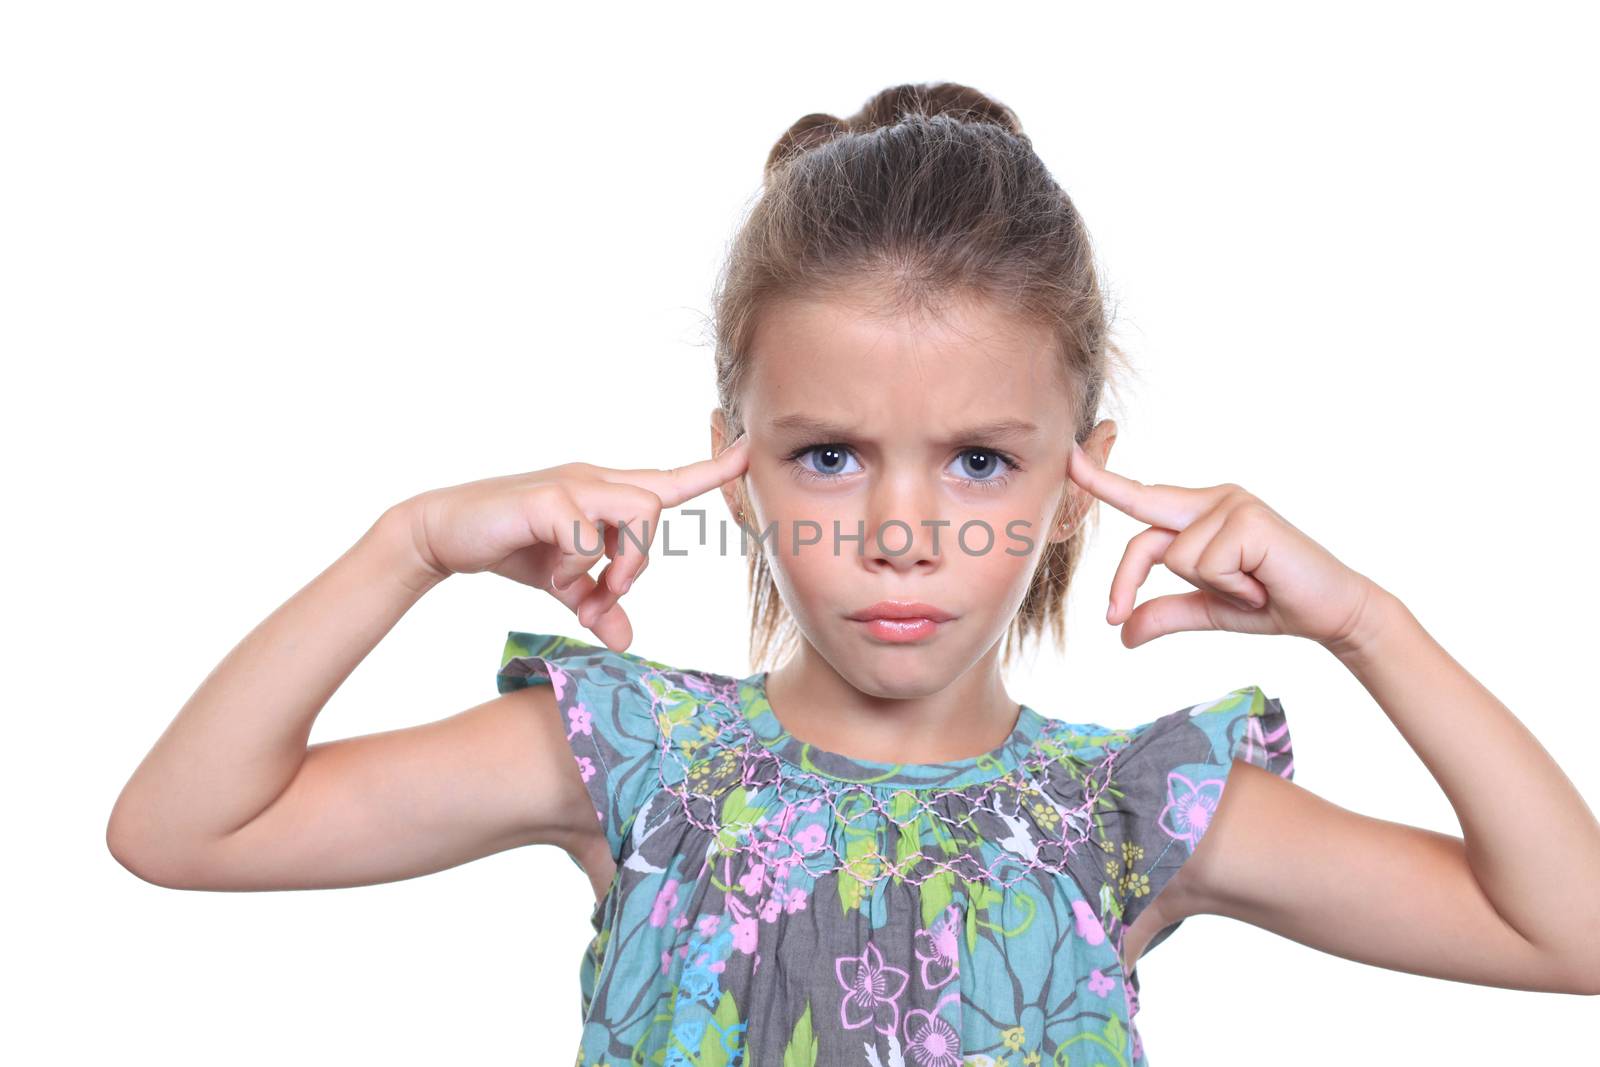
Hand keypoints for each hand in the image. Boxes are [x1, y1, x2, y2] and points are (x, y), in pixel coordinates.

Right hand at [393, 434, 749, 650]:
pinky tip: (554, 579)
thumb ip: (596, 603)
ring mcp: (571, 485)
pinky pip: (588, 536)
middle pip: (658, 503)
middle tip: (607, 592)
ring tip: (582, 587)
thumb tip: (624, 639)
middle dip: (643, 558)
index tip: (748, 453)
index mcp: (604, 493)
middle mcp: (594, 479)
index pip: (668, 480)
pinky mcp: (547, 499)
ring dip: (620, 561)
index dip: (710, 471)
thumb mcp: (564, 586)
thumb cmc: (511, 548)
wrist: (443, 533)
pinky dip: (578, 568)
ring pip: (637, 511)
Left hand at [1066, 440, 1377, 649]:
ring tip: (1251, 587)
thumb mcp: (1207, 610)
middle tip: (1112, 615)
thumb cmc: (1272, 603)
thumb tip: (1122, 634)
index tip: (1070, 459)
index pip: (1141, 499)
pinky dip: (1231, 587)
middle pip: (1144, 534)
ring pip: (1177, 558)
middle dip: (1127, 578)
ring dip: (1214, 588)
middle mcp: (1213, 499)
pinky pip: (1206, 564)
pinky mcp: (1247, 518)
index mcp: (1199, 512)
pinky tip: (1261, 584)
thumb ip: (1164, 613)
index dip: (1103, 481)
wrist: (1331, 612)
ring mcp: (1231, 504)